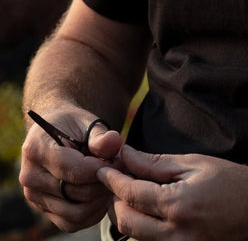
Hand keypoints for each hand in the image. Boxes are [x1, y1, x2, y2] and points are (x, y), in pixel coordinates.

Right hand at [19, 107, 123, 231]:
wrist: (57, 132)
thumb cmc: (74, 126)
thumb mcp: (87, 122)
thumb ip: (101, 135)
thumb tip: (114, 143)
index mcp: (37, 149)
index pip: (73, 170)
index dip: (102, 169)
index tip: (119, 161)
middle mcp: (30, 176)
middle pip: (76, 192)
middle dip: (104, 182)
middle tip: (120, 170)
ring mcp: (35, 197)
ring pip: (76, 212)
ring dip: (101, 199)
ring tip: (112, 180)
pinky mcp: (44, 210)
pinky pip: (72, 223)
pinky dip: (93, 213)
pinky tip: (103, 193)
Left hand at [97, 145, 247, 240]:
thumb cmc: (231, 180)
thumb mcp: (194, 163)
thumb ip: (156, 163)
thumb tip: (127, 155)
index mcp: (178, 205)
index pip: (131, 194)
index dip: (112, 179)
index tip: (103, 168)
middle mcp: (176, 234)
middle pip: (126, 222)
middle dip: (116, 199)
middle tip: (119, 179)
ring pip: (136, 237)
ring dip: (129, 214)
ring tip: (136, 192)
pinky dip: (145, 227)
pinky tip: (152, 209)